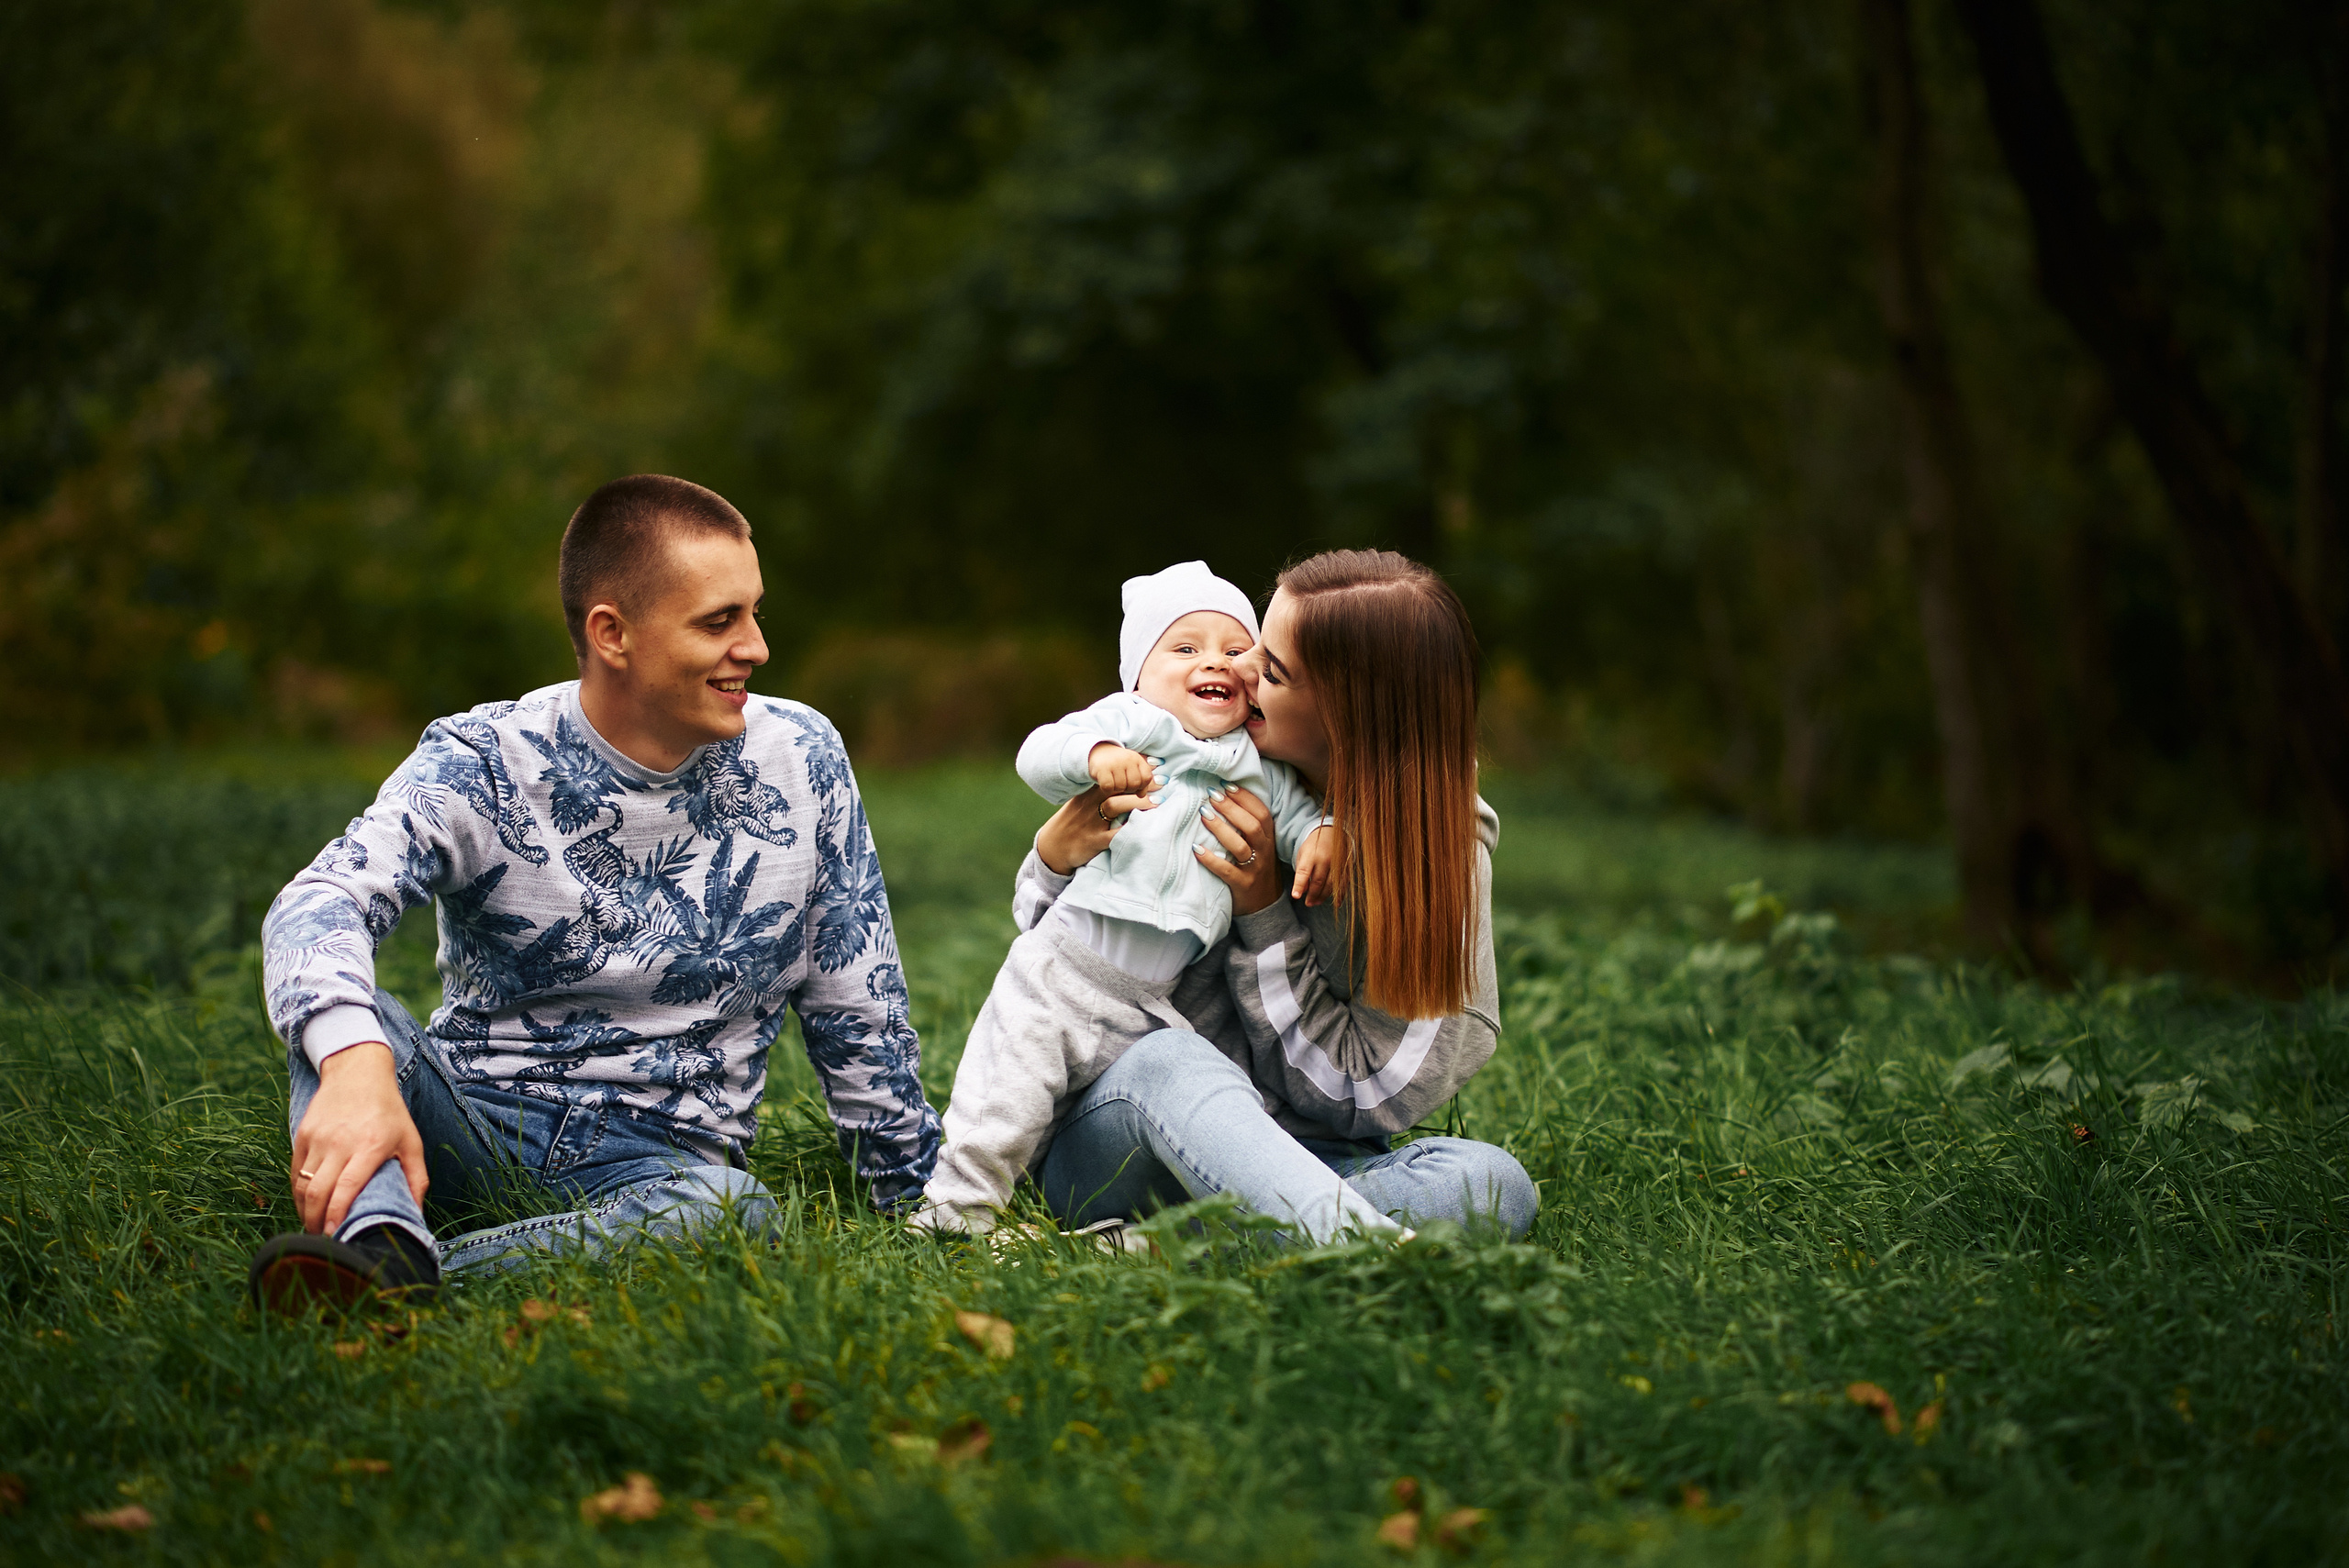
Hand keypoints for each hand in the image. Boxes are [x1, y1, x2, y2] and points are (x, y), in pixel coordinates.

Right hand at [291, 1041, 426, 1233]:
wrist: (357, 1073)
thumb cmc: (389, 1111)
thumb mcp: (411, 1141)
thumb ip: (416, 1178)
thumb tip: (415, 1213)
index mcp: (370, 1146)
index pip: (347, 1187)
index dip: (337, 1215)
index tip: (335, 1236)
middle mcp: (340, 1142)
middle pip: (318, 1192)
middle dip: (316, 1222)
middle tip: (324, 1239)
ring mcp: (318, 1138)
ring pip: (302, 1185)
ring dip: (305, 1211)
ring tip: (315, 1226)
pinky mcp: (302, 1135)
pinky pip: (294, 1172)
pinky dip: (298, 1193)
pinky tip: (307, 1205)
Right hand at [1036, 783, 1157, 875]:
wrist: (1053, 846)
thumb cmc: (1074, 823)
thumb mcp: (1083, 804)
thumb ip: (1102, 794)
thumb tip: (1130, 785)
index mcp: (1089, 794)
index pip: (1113, 778)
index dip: (1133, 772)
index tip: (1153, 769)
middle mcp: (1090, 804)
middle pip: (1117, 787)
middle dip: (1140, 784)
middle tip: (1162, 784)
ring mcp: (1091, 822)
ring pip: (1115, 806)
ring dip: (1138, 803)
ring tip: (1158, 803)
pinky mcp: (1094, 841)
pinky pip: (1114, 835)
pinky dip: (1130, 831)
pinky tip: (1145, 827)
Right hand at [1087, 742, 1158, 793]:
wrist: (1099, 751)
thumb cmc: (1119, 764)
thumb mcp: (1133, 768)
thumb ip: (1141, 781)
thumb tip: (1141, 795)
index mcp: (1137, 759)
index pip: (1147, 778)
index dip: (1142, 786)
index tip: (1135, 784)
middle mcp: (1127, 759)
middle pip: (1134, 784)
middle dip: (1129, 789)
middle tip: (1122, 784)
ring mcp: (1114, 763)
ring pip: (1121, 787)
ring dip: (1116, 789)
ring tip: (1114, 782)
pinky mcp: (1102, 768)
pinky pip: (1108, 787)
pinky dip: (1107, 789)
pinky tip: (1106, 784)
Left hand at [1193, 785, 1282, 915]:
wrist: (1265, 906)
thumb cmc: (1257, 868)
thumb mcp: (1261, 846)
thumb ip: (1249, 826)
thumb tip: (1225, 797)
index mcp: (1269, 839)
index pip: (1262, 813)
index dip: (1246, 798)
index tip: (1227, 785)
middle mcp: (1264, 852)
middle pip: (1252, 826)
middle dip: (1231, 808)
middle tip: (1212, 795)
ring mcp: (1254, 869)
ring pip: (1240, 846)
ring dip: (1221, 828)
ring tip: (1204, 814)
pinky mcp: (1242, 885)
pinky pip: (1226, 871)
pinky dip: (1211, 859)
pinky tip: (1196, 849)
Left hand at [1290, 821, 1347, 907]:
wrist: (1332, 831)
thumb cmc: (1314, 845)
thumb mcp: (1303, 854)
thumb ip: (1302, 872)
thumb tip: (1304, 890)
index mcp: (1311, 854)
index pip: (1303, 872)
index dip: (1299, 885)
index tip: (1296, 896)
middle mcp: (1325, 858)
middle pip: (1318, 881)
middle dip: (1312, 895)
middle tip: (1308, 903)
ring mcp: (1337, 863)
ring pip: (1331, 884)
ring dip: (1324, 896)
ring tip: (1316, 903)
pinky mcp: (1346, 866)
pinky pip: (1343, 883)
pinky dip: (1340, 894)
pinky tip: (1336, 903)